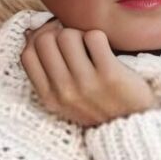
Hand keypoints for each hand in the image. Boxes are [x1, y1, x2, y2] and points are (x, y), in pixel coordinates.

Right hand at [20, 17, 152, 127]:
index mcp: (50, 98)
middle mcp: (64, 92)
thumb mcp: (65, 100)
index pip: (27, 54)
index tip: (53, 39)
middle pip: (45, 40)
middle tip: (75, 43)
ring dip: (80, 34)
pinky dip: (99, 37)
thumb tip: (32, 32)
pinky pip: (94, 37)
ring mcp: (87, 83)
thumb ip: (48, 72)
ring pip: (67, 35)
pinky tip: (104, 50)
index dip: (39, 39)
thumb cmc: (98, 108)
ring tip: (90, 48)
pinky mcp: (110, 74)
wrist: (133, 127)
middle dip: (59, 34)